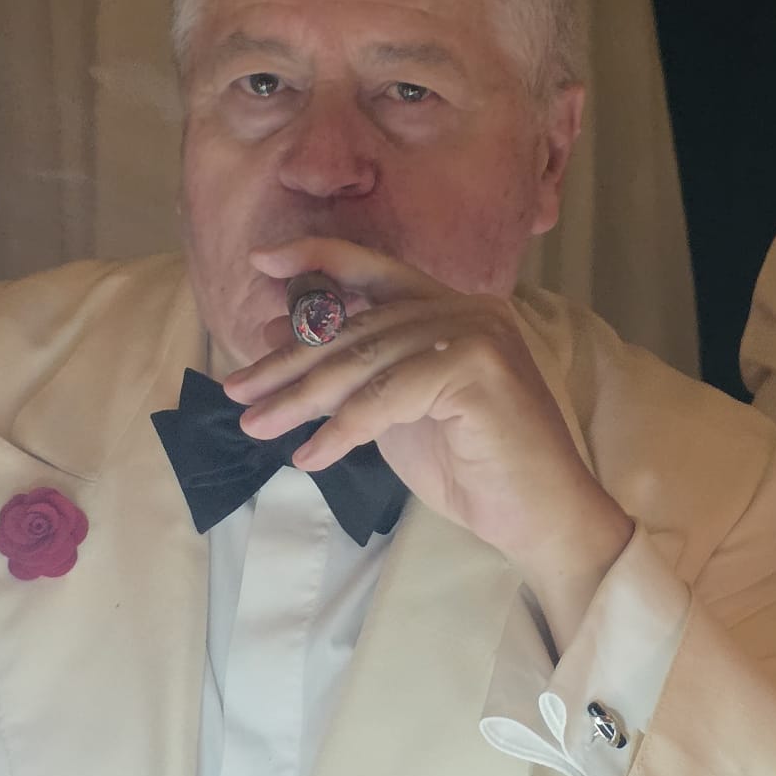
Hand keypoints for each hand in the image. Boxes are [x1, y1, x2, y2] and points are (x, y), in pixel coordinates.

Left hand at [224, 238, 631, 649]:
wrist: (538, 517)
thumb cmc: (472, 468)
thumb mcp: (395, 412)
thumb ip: (353, 373)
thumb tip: (280, 335)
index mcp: (451, 308)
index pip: (375, 270)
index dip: (318, 258)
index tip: (261, 262)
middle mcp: (467, 308)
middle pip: (356, 326)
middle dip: (288, 361)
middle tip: (237, 391)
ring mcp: (477, 332)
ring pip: (365, 361)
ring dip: (300, 399)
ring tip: (257, 426)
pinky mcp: (478, 368)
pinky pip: (387, 397)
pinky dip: (342, 430)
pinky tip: (311, 457)